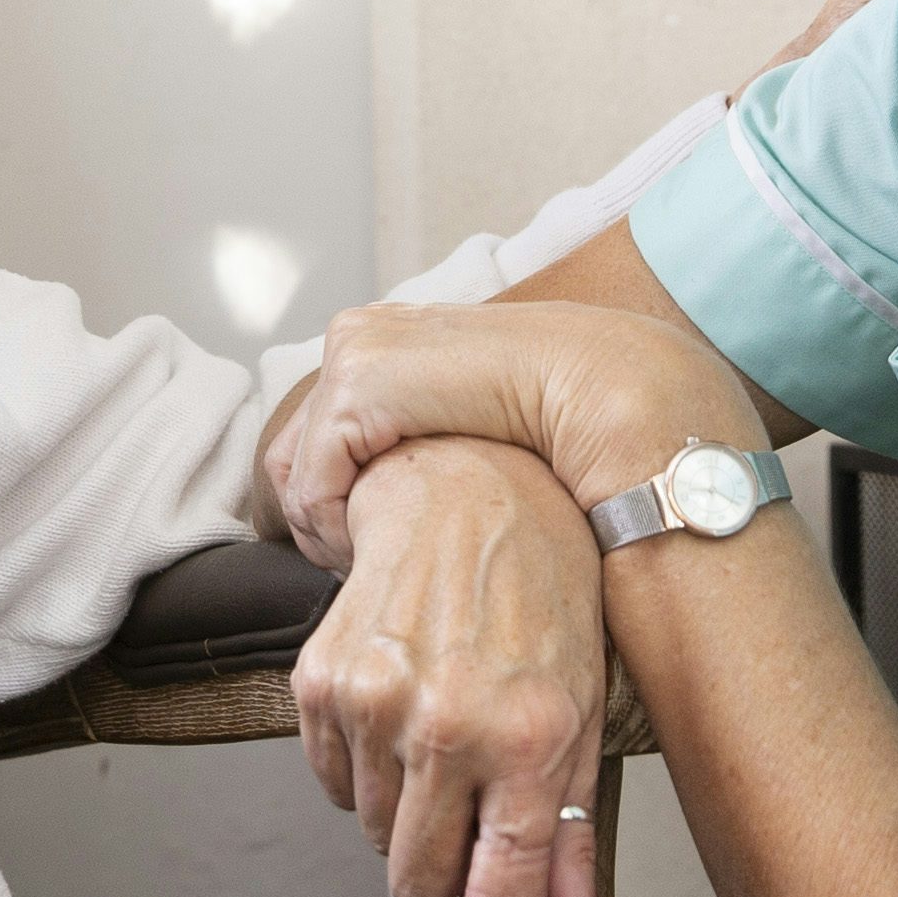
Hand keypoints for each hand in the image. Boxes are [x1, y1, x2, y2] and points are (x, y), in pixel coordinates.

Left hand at [268, 299, 752, 567]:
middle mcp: (360, 335)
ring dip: (327, 528)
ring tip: (376, 560)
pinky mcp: (359, 385)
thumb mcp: (466, 435)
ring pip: (295, 471)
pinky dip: (335, 527)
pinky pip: (313, 482)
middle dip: (319, 516)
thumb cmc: (552, 427)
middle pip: (293, 450)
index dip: (331, 497)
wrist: (604, 394)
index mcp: (385, 340)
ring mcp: (355, 353)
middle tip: (365, 561)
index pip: (317, 431)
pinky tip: (379, 548)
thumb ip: (419, 447)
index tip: (370, 545)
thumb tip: (382, 500)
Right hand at [294, 440, 616, 896]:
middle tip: (476, 801)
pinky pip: (331, 787)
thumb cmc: (541, 600)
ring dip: (406, 810)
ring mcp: (373, 704)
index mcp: (529, 741)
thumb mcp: (583, 717)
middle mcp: (447, 726)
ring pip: (373, 837)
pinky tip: (401, 710)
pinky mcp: (318, 684)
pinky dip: (363, 770)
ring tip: (443, 737)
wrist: (464, 493)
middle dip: (447, 864)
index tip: (503, 885)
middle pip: (419, 884)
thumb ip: (573, 842)